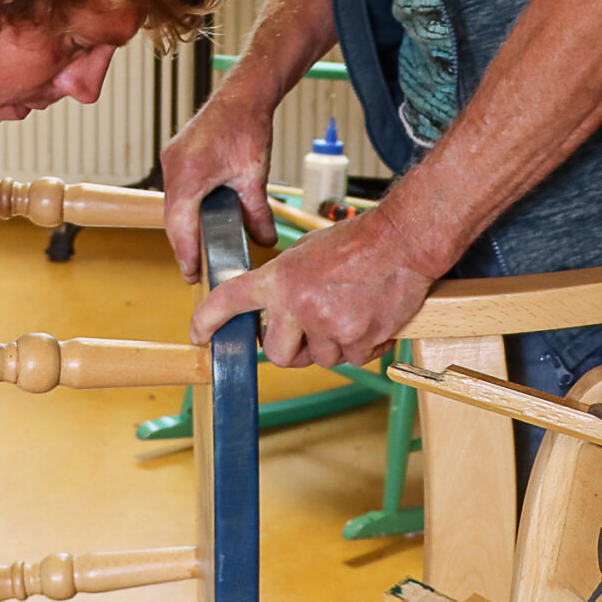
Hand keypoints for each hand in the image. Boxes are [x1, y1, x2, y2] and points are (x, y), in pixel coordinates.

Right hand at [160, 91, 278, 282]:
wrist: (242, 96)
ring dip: (183, 226)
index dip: (186, 254)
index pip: (180, 226)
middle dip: (183, 245)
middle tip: (194, 269)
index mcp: (188, 175)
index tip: (192, 274)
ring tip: (197, 250)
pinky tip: (199, 219)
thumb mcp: (255, 176)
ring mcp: (172, 160)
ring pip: (173, 205)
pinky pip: (176, 190)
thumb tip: (264, 241)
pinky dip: (185, 208)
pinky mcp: (176, 155)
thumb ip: (258, 213)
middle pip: (172, 219)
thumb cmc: (247, 128)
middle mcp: (173, 167)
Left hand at [188, 209, 437, 367]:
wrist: (402, 241)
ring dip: (334, 346)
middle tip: (310, 334)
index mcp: (279, 278)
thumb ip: (286, 282)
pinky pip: (354, 359)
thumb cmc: (359, 242)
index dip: (208, 321)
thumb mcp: (307, 252)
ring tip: (352, 312)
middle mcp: (296, 304)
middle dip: (293, 350)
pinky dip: (363, 347)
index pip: (229, 301)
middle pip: (278, 354)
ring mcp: (327, 325)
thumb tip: (275, 309)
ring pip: (321, 359)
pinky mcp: (357, 339)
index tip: (200, 334)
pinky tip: (372, 320)